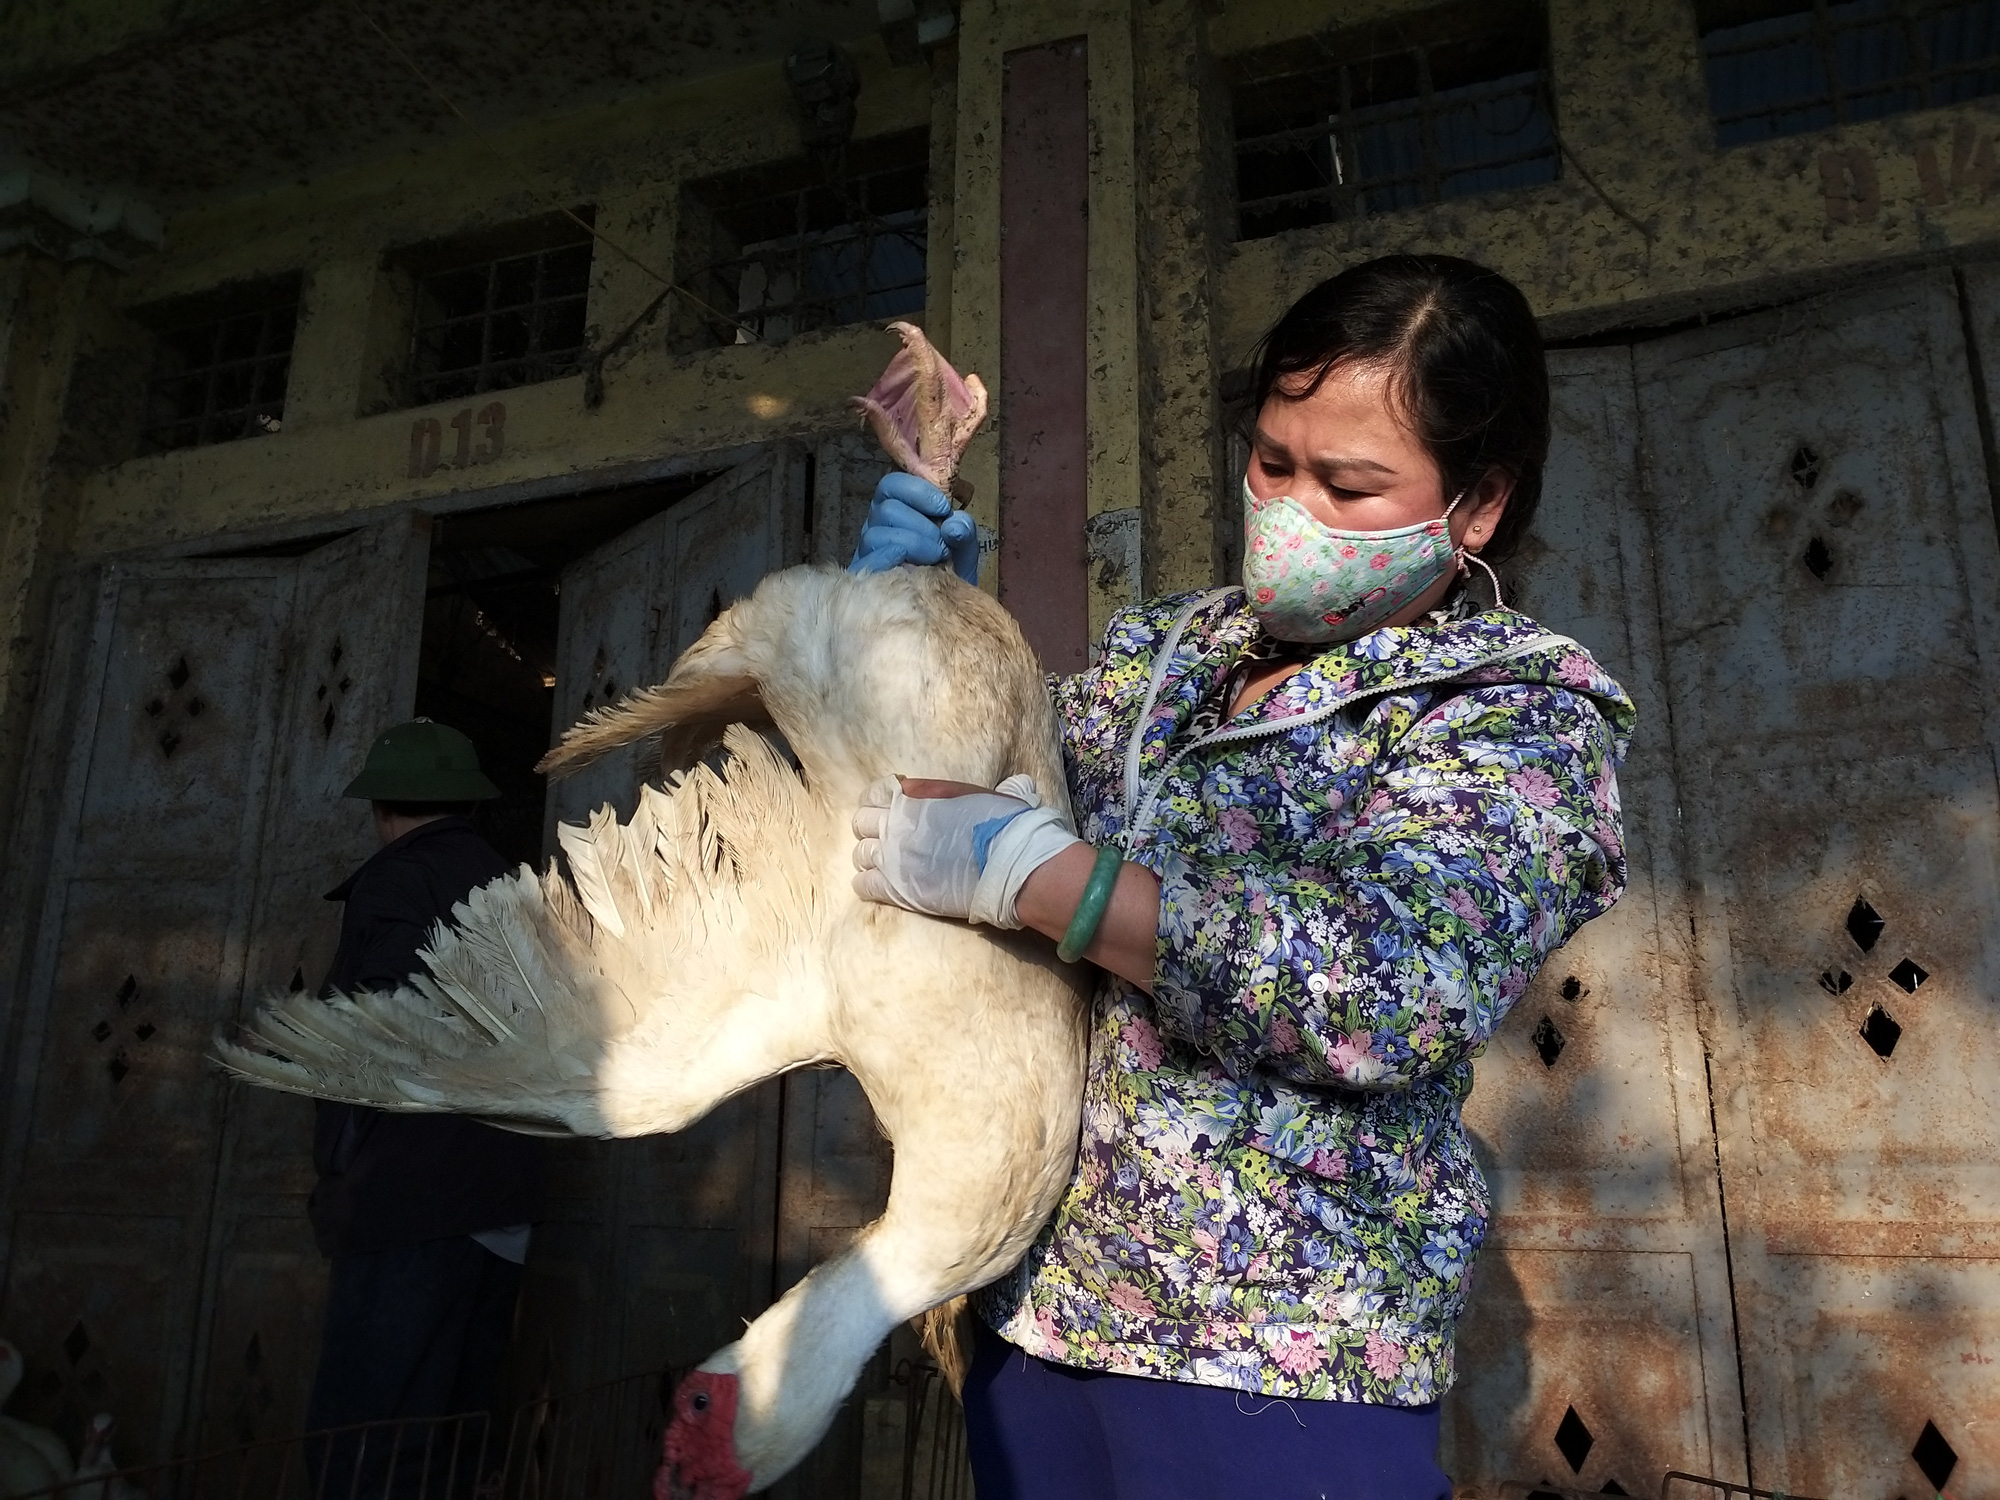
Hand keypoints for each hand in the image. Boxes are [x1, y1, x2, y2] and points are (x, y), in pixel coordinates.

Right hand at [848, 472, 979, 584]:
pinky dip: (892, 562)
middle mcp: (877, 526)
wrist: (944, 611)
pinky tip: (913, 570)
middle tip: (943, 546)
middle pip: (886, 510)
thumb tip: (953, 525)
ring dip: (912, 545)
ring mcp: (867, 552)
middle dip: (922, 526)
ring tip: (935, 561)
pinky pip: (868, 563)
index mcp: (896, 509)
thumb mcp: (964, 549)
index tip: (944, 509)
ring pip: (876, 535)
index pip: (891, 485)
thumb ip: (965, 532)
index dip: (918, 492)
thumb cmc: (949, 572)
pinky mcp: (863, 577)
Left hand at [852, 775, 1078, 925]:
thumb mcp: (1001, 795)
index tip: (891, 810)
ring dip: (870, 859)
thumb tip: (1018, 785)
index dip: (880, 801)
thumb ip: (998, 789)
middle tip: (886, 840)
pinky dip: (867, 886)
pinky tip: (878, 887)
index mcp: (918, 794)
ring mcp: (894, 855)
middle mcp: (898, 821)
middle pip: (861, 823)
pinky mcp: (896, 887)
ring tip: (884, 866)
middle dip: (871, 830)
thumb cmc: (1008, 828)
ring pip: (860, 855)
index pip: (876, 792)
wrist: (1009, 865)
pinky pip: (863, 886)